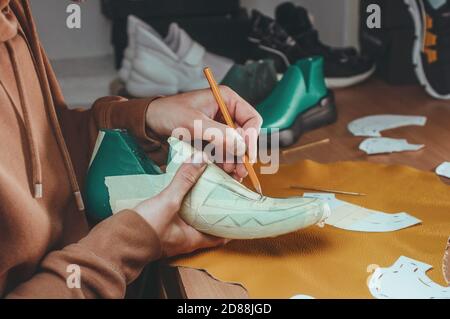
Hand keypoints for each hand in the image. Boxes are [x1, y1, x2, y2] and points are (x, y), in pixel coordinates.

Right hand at [134, 152, 228, 256]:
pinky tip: (181, 193)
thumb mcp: (168, 202)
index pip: (221, 236)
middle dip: (215, 210)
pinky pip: (178, 217)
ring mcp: (172, 235)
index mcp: (192, 239)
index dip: (231, 224)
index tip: (237, 208)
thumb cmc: (144, 229)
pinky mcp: (160, 228)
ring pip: (192, 220)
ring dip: (198, 206)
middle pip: (207, 225)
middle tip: (223, 193)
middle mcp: (184, 239)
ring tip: (205, 188)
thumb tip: (201, 160)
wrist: (116, 241)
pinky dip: (183, 205)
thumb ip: (184, 181)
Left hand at [145, 87, 262, 180]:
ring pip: (235, 146)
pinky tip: (225, 172)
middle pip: (245, 135)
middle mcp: (226, 113)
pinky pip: (224, 152)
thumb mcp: (195, 122)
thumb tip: (241, 146)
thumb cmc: (170, 113)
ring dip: (235, 160)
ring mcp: (219, 127)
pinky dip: (225, 162)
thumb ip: (219, 133)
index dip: (252, 136)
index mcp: (226, 100)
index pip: (251, 118)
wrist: (150, 122)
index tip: (246, 153)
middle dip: (243, 153)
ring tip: (231, 173)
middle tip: (241, 170)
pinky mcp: (211, 140)